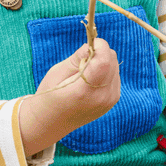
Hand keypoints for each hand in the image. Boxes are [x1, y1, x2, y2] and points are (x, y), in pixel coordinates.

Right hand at [19, 40, 120, 155]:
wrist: (50, 122)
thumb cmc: (50, 94)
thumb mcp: (58, 72)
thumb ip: (78, 57)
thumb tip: (93, 44)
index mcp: (85, 90)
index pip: (104, 60)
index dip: (98, 46)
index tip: (87, 45)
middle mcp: (102, 97)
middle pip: (112, 60)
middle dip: (99, 53)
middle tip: (81, 61)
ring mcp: (110, 100)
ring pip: (115, 66)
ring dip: (103, 62)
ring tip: (84, 73)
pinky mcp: (113, 101)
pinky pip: (115, 76)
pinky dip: (105, 72)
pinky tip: (90, 81)